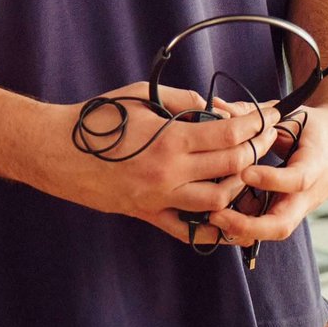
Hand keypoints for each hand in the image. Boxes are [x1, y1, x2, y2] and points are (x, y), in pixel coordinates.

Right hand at [40, 82, 282, 244]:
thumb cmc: (97, 119)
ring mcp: (160, 198)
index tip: (269, 115)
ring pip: (219, 201)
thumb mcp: (140, 97)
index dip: (256, 124)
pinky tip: (226, 213)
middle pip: (233, 166)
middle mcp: (170, 172)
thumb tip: (215, 109)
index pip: (230, 134)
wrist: (57, 151)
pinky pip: (188, 229)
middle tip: (269, 137)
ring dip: (240, 185)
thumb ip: (182, 101)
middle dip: (258, 149)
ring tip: (248, 169)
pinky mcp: (148, 214)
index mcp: (169, 139)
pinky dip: (211, 224)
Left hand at [209, 98, 327, 245]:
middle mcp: (308, 193)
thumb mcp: (293, 115)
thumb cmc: (315, 127)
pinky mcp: (289, 212)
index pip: (297, 180)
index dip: (271, 179)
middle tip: (216, 214)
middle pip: (282, 224)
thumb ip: (256, 114)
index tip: (244, 172)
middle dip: (247, 225)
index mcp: (316, 164)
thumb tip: (218, 107)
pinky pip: (267, 225)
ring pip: (272, 230)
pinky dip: (244, 225)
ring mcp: (298, 207)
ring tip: (211, 218)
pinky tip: (220, 216)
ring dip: (241, 229)